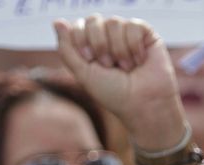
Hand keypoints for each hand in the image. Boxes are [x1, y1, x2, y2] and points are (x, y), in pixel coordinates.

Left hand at [54, 16, 183, 147]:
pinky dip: (134, 47)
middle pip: (94, 20)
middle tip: (109, 66)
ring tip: (127, 67)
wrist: (143, 105)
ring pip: (114, 22)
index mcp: (91, 45)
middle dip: (100, 45)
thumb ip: (67, 49)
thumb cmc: (114, 94)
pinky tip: (139, 61)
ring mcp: (127, 34)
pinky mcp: (146, 34)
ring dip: (118, 50)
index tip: (91, 60)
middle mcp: (108, 36)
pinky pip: (133, 25)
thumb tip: (57, 21)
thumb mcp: (83, 74)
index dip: (82, 41)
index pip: (79, 26)